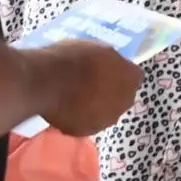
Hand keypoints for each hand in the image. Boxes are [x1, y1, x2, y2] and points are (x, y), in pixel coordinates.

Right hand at [23, 37, 142, 139]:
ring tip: (73, 97)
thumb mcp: (97, 48)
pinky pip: (84, 123)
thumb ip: (108, 62)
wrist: (48, 82)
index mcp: (132, 77)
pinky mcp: (85, 132)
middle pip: (120, 97)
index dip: (117, 73)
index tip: (103, 70)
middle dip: (108, 93)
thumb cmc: (72, 57)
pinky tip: (63, 108)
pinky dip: (76, 118)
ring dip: (94, 107)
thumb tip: (107, 67)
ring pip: (103, 113)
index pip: (132, 76)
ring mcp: (106, 120)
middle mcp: (125, 102)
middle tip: (88, 84)